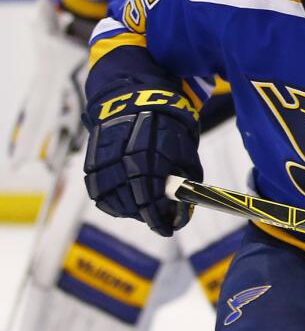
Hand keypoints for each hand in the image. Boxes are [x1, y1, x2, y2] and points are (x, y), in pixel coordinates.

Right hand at [83, 88, 202, 236]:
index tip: (168, 229)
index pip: (151, 204)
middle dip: (147, 216)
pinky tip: (124, 202)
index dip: (160, 221)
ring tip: (142, 210)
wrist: (137, 100)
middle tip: (157, 219)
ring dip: (129, 211)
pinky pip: (99, 191)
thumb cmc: (168, 126)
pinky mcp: (93, 163)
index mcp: (148, 163)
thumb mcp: (185, 152)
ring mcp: (105, 165)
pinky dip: (111, 201)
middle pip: (132, 206)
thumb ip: (186, 180)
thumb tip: (185, 206)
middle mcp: (122, 166)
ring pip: (113, 202)